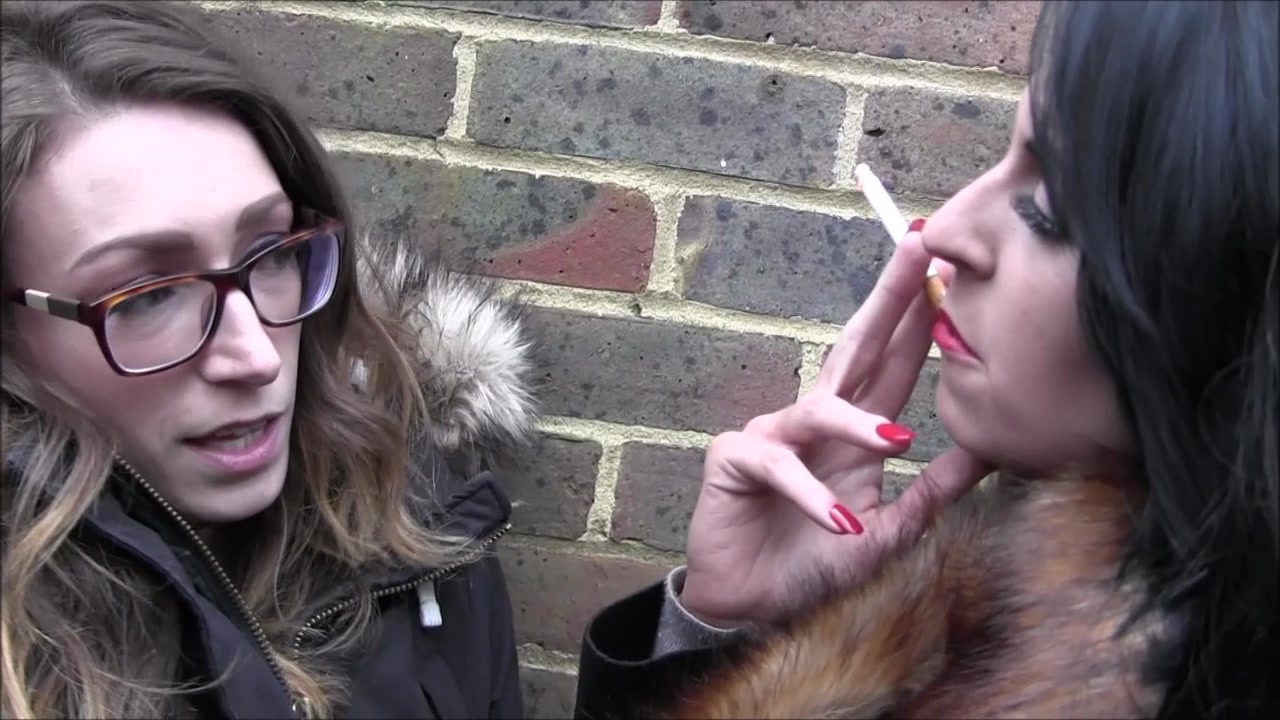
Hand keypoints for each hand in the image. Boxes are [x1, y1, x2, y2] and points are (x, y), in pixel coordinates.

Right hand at [680, 227, 992, 626]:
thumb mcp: (889, 531)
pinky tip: (838, 522)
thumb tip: (988, 451)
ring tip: (894, 441)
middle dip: (888, 297)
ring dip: (856, 422)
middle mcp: (815, 422)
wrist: (755, 610)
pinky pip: (779, 466)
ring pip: (819, 408)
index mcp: (855, 432)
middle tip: (918, 245)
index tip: (950, 269)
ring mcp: (772, 435)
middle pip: (856, 347)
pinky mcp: (735, 461)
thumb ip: (931, 491)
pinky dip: (811, 495)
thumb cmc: (816, 565)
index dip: (920, 318)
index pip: (895, 362)